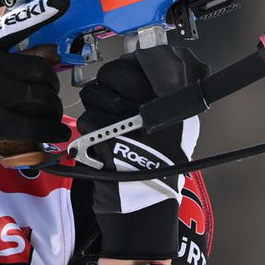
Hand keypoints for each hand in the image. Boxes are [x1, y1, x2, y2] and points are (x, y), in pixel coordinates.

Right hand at [0, 0, 70, 180]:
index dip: (40, 11)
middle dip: (50, 82)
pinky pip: (34, 124)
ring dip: (51, 107)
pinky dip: (50, 129)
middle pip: (39, 70)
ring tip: (51, 112)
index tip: (62, 0)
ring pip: (41, 97)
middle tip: (49, 90)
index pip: (14, 25)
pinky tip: (58, 133)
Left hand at [77, 44, 205, 259]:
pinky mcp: (107, 136)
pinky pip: (87, 119)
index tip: (131, 71)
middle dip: (108, 84)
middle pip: (118, 72)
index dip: (133, 64)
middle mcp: (155, 106)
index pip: (151, 59)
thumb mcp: (177, 128)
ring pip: (97, 94)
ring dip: (96, 108)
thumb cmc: (160, 166)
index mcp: (174, 101)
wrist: (147, 205)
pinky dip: (88, 131)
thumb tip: (169, 61)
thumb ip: (171, 95)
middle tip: (113, 102)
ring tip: (108, 126)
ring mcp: (130, 120)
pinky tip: (101, 143)